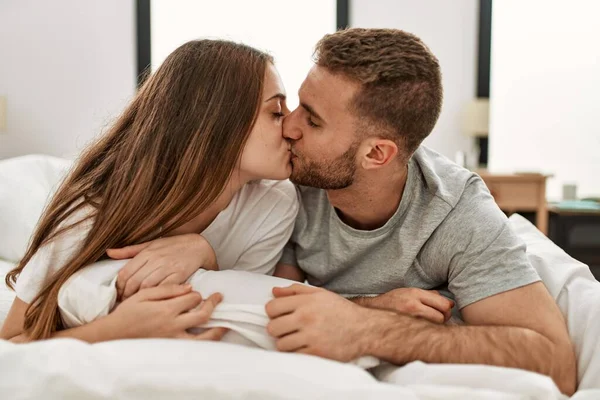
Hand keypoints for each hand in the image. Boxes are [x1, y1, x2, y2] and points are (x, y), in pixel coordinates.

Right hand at [106, 284, 226, 339]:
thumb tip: (190, 287)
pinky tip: (211, 339)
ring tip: (226, 325)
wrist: (113, 334)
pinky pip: (194, 348)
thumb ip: (167, 290)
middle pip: (202, 315)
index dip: (197, 294)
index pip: (192, 299)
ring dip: (217, 330)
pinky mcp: (171, 348)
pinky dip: (205, 344)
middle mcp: (173, 325)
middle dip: (212, 304)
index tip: (196, 292)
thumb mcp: (144, 294)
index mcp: (166, 309)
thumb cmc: (128, 313)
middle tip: (218, 297)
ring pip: (203, 338)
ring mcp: (173, 339)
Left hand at [107, 234, 217, 299]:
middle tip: (126, 301)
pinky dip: (156, 296)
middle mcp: (156, 259)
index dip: (119, 286)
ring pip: (146, 287)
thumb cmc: (173, 246)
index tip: (119, 293)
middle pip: (134, 282)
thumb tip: (108, 252)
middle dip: (127, 294)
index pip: (125, 272)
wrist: (198, 246)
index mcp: (147, 252)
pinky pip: (163, 289)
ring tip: (137, 302)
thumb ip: (129, 250)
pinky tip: (153, 300)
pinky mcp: (179, 275)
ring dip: (139, 297)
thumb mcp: (150, 244)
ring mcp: (168, 267)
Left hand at [265, 284, 372, 361]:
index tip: (280, 316)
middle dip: (277, 330)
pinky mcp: (317, 353)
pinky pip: (294, 356)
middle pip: (272, 328)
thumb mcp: (320, 294)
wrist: (365, 329)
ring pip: (281, 345)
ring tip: (296, 340)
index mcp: (306, 302)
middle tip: (287, 330)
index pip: (271, 308)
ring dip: (286, 344)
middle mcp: (306, 318)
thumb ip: (296, 291)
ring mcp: (311, 336)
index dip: (273, 313)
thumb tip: (274, 292)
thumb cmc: (341, 311)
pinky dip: (297, 354)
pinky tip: (304, 348)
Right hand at [354, 288, 453, 323]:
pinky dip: (427, 331)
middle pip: (442, 316)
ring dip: (435, 326)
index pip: (443, 304)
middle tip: (438, 319)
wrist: (372, 310)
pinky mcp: (405, 329)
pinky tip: (422, 330)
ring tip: (430, 324)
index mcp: (414, 294)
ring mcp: (409, 319)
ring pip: (435, 326)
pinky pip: (424, 332)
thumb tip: (447, 302)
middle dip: (443, 318)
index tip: (444, 310)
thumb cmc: (392, 301)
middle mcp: (412, 305)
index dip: (447, 308)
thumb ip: (428, 295)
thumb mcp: (409, 291)